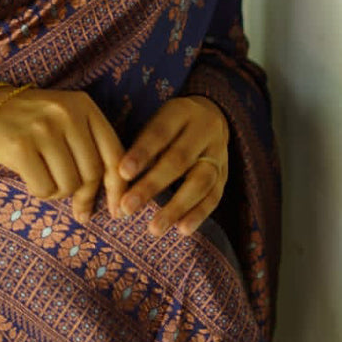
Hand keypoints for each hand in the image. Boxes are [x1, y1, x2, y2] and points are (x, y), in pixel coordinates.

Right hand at [0, 87, 126, 225]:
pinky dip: (40, 192)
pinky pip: (44, 188)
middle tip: (78, 209)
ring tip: (47, 182)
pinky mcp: (20, 146)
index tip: (116, 209)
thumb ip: (90, 147)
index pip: (113, 152)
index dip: (117, 187)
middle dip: (85, 196)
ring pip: (68, 184)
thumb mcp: (65, 120)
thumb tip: (114, 197)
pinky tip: (30, 179)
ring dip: (59, 193)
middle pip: (91, 172)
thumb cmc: (30, 123)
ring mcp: (42, 128)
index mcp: (84, 105)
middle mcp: (66, 113)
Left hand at [117, 96, 228, 236]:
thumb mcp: (154, 123)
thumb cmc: (168, 127)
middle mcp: (204, 130)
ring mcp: (219, 153)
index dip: (141, 153)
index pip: (160, 133)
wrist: (211, 117)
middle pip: (179, 159)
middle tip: (128, 208)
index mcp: (181, 112)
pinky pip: (215, 196)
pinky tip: (182, 229)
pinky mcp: (226, 174)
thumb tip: (115, 182)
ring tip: (154, 228)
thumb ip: (139, 148)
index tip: (122, 174)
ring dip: (176, 207)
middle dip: (152, 185)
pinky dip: (198, 214)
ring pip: (200, 181)